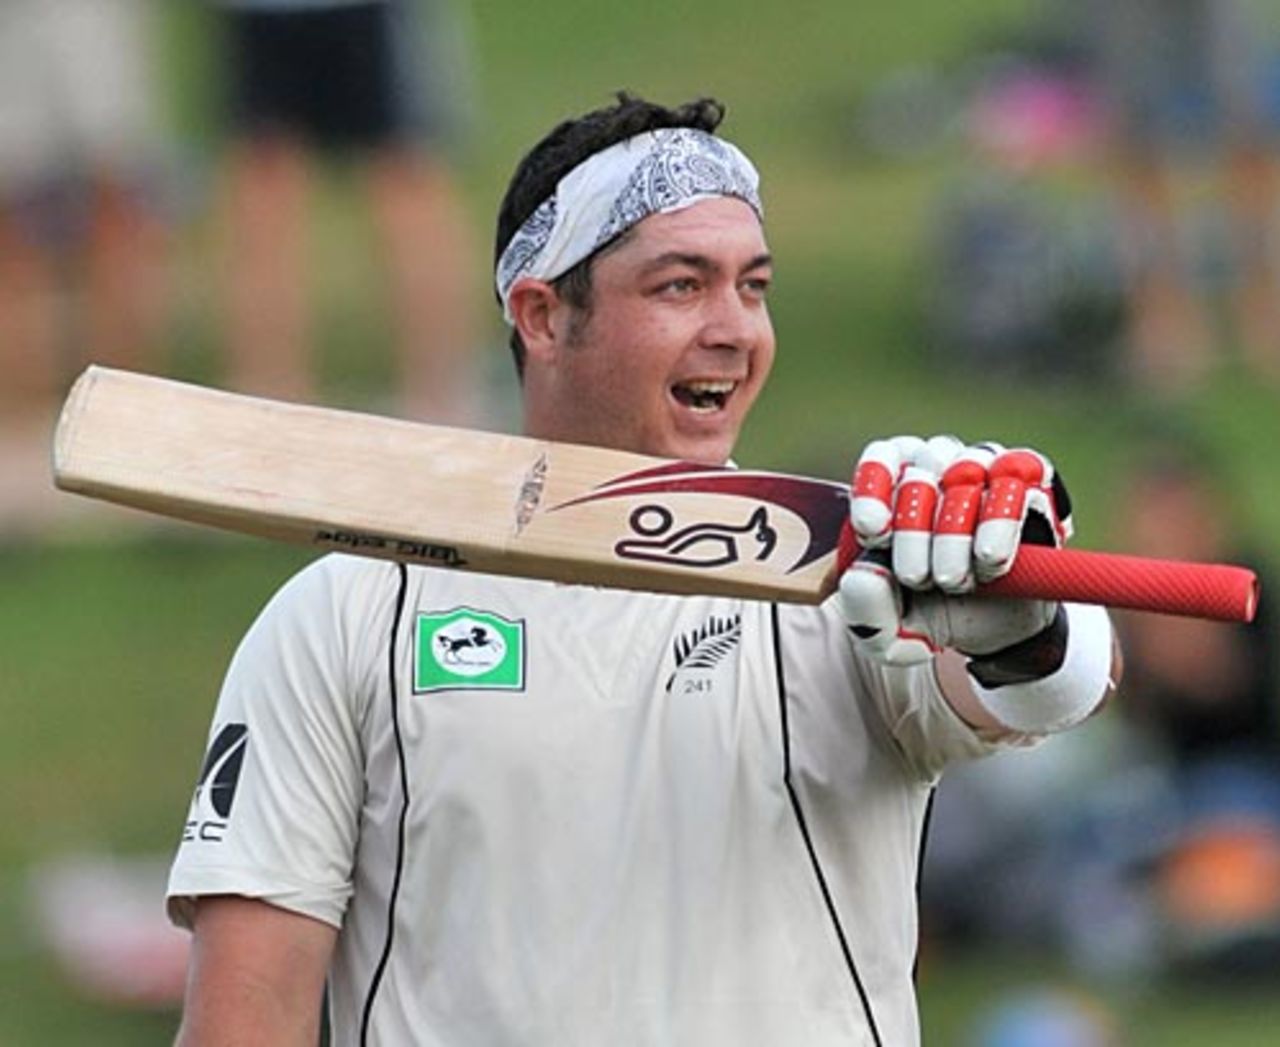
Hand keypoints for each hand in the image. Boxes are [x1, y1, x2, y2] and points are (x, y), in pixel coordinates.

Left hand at [839, 434, 1072, 666]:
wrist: (998, 632)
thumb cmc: (933, 612)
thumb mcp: (890, 631)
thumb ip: (865, 610)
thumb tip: (866, 573)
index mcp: (897, 486)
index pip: (883, 457)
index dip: (873, 490)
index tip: (874, 532)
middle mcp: (943, 466)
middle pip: (919, 473)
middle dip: (913, 534)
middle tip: (920, 579)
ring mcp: (988, 469)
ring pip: (965, 475)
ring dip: (954, 536)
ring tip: (955, 580)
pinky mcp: (1034, 485)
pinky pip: (1015, 482)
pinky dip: (998, 523)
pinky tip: (989, 559)